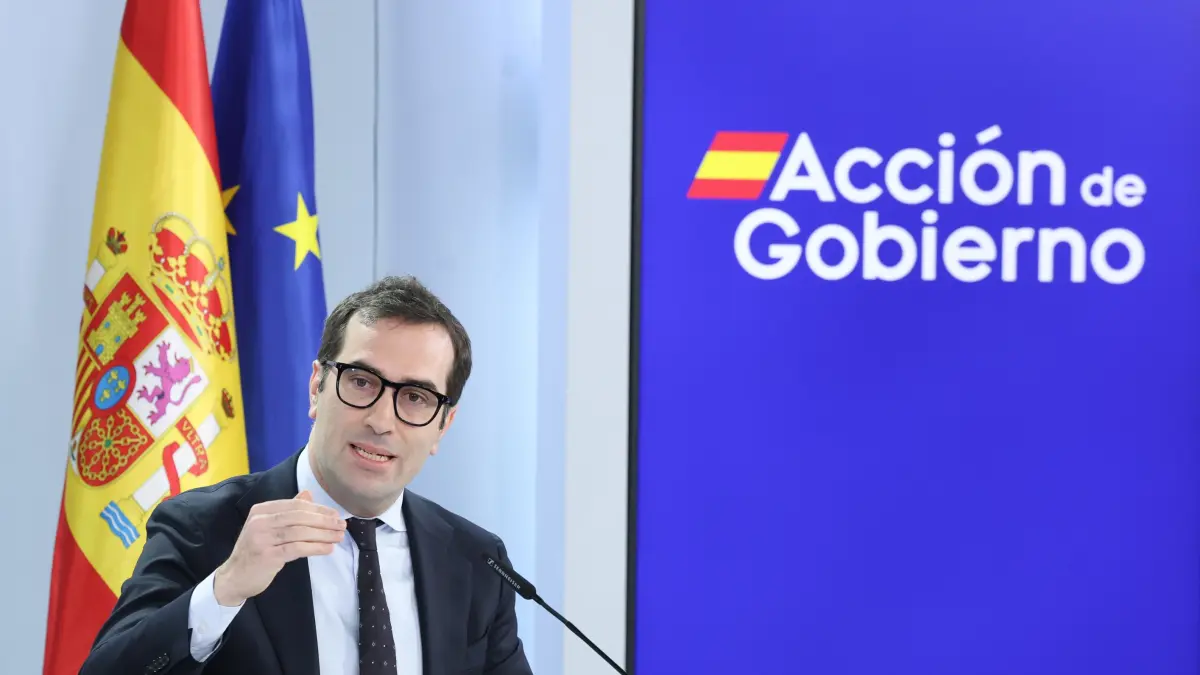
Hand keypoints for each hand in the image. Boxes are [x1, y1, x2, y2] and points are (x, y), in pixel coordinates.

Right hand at [213, 491, 344, 606]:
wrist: (234, 578)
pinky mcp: (267, 555)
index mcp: (261, 510)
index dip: (318, 509)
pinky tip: (328, 549)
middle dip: (324, 520)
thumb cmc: (255, 552)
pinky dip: (315, 548)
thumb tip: (308, 494)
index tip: (335, 514)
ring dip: (324, 534)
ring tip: (339, 537)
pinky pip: (297, 548)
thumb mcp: (269, 528)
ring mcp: (262, 538)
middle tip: (341, 525)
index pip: (295, 505)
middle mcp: (260, 521)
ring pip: (300, 532)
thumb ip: (288, 511)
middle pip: (299, 516)